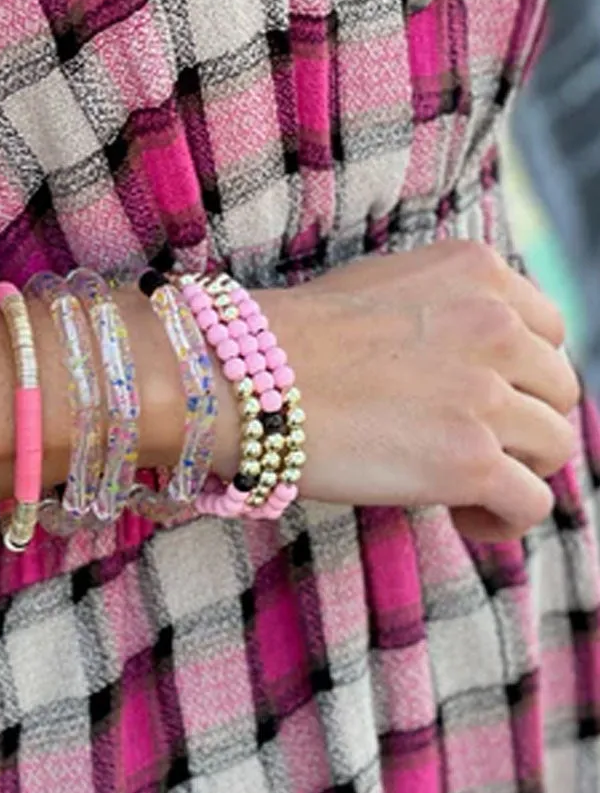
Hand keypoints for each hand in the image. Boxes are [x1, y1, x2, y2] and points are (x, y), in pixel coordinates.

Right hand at [242, 241, 579, 540]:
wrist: (235, 379)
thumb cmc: (284, 340)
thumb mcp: (380, 287)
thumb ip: (442, 309)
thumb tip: (470, 358)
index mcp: (478, 272)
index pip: (547, 330)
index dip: (519, 374)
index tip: (481, 400)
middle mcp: (497, 324)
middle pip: (557, 388)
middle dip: (519, 422)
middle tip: (463, 445)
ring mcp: (488, 392)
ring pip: (553, 445)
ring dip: (514, 469)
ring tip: (463, 489)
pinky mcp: (471, 459)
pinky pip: (531, 502)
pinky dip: (504, 520)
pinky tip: (465, 517)